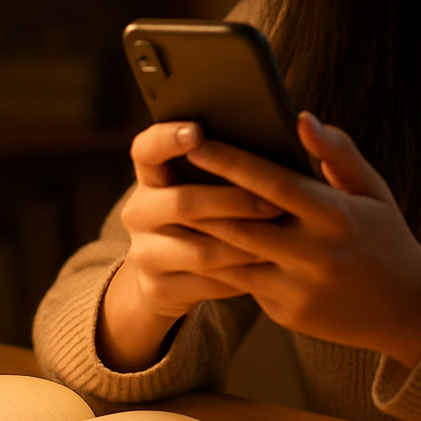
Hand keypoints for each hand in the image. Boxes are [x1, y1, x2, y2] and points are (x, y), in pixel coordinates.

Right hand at [98, 121, 282, 371]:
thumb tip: (280, 133)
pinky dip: (241, 275)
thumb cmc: (203, 212)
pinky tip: (268, 265)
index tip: (197, 131)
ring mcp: (145, 254)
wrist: (167, 275)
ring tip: (281, 236)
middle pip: (183, 203)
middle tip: (276, 201)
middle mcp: (139, 212)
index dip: (166, 139)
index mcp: (150, 177)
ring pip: (201, 250)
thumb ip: (222, 162)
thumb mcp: (198, 185)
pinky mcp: (159, 289)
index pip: (146, 149)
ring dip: (245, 244)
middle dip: (234, 201)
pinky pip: (207, 283)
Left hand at [183, 112, 420, 369]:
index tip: (196, 141)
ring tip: (176, 207)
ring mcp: (298, 287)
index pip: (271, 182)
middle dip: (200, 197)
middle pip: (240, 221)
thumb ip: (337, 152)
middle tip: (169, 174)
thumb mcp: (372, 190)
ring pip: (233, 256)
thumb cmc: (386, 238)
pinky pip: (245, 283)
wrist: (407, 310)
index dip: (229, 160)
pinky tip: (204, 243)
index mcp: (335, 215)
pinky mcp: (287, 313)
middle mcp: (314, 252)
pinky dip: (225, 262)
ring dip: (202, 232)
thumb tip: (301, 119)